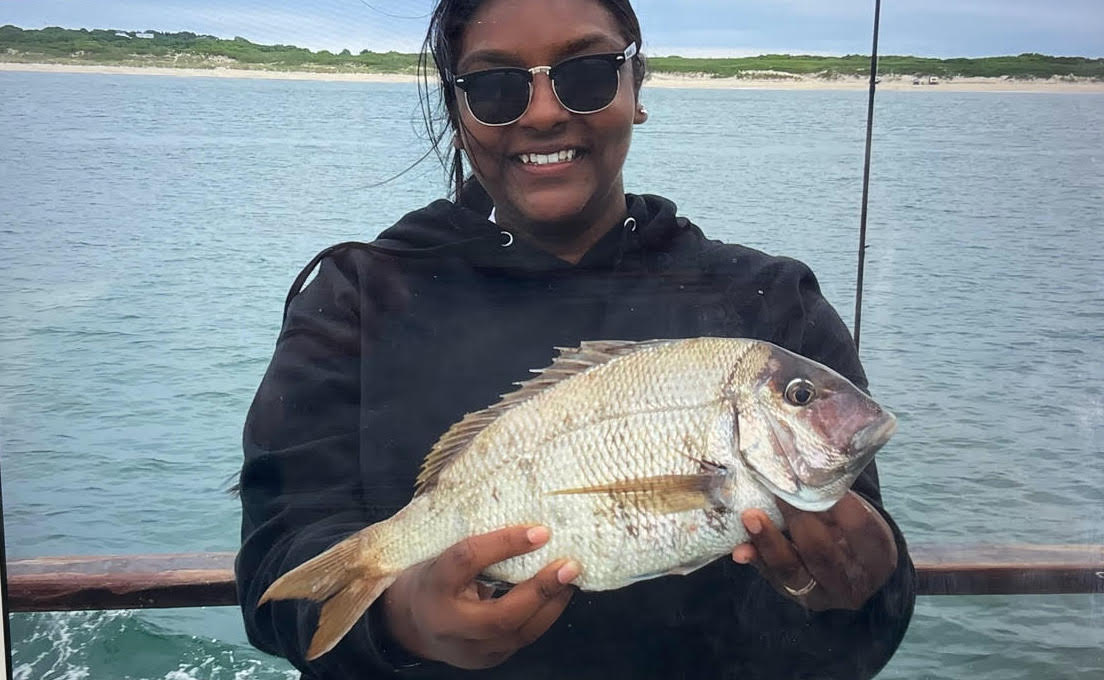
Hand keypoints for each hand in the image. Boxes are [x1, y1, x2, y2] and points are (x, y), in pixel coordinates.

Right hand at [381, 526, 578, 669]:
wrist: (413, 623)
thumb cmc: (435, 576)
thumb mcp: (442, 554)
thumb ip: (475, 543)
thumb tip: (527, 519)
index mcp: (432, 586)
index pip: (467, 561)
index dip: (504, 544)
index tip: (540, 531)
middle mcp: (449, 624)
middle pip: (499, 616)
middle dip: (540, 590)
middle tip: (569, 565)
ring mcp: (469, 650)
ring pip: (517, 634)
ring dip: (551, 603)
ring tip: (571, 578)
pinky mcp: (488, 659)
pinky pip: (522, 639)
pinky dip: (546, 614)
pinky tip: (560, 594)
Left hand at [731, 491, 896, 610]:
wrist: (862, 577)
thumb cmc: (857, 534)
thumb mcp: (863, 518)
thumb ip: (840, 499)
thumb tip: (809, 468)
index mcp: (877, 555)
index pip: (859, 527)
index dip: (837, 502)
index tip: (814, 475)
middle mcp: (853, 580)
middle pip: (821, 550)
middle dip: (796, 517)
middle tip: (777, 488)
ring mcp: (824, 593)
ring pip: (793, 569)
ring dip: (769, 540)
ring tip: (750, 516)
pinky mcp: (799, 597)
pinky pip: (774, 579)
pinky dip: (756, 561)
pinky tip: (740, 550)